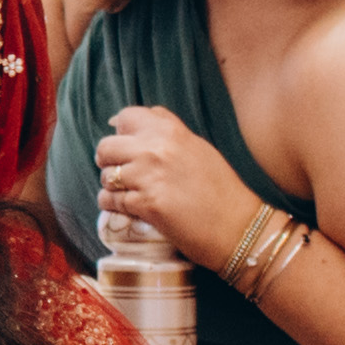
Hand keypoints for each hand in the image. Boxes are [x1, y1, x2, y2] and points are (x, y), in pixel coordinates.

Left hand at [89, 105, 260, 268]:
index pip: (127, 117)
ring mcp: (149, 177)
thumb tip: (125, 121)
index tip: (126, 146)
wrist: (238, 227)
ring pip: (106, 175)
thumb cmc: (221, 189)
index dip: (121, 132)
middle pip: (107, 146)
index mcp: (172, 131)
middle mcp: (157, 149)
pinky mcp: (145, 205)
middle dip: (108, 160)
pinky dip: (113, 206)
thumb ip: (166, 131)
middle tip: (121, 172)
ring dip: (112, 186)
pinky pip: (110, 200)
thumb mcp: (197, 148)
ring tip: (129, 193)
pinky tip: (129, 208)